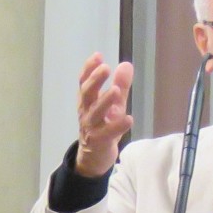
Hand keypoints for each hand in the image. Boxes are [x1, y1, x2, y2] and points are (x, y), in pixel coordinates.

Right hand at [73, 52, 133, 177]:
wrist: (95, 156)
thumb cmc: (104, 125)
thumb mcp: (113, 104)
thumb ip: (120, 85)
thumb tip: (126, 64)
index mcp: (88, 101)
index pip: (84, 83)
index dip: (89, 69)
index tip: (97, 55)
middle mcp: (86, 112)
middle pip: (86, 95)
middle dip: (95, 81)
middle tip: (105, 68)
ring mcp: (91, 127)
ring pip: (95, 113)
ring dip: (104, 101)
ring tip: (115, 90)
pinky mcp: (100, 141)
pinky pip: (107, 133)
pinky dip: (117, 126)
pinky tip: (128, 118)